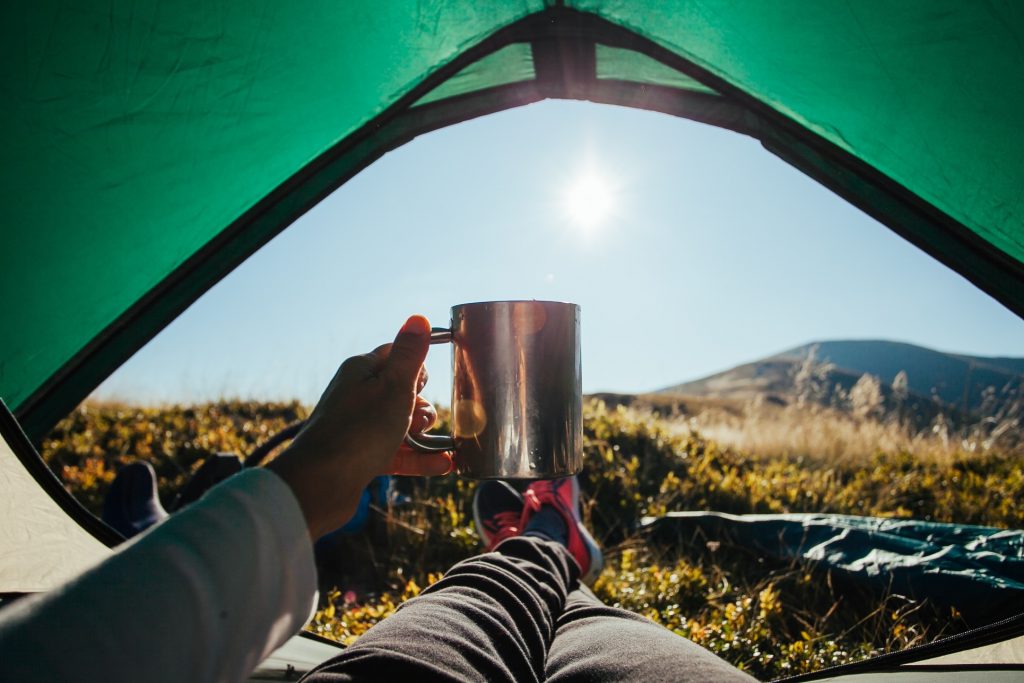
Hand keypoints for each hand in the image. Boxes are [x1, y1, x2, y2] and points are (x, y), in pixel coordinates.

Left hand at [267, 315, 451, 538]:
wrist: (320, 485)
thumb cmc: (359, 431)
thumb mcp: (393, 387)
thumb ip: (410, 355)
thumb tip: (418, 318)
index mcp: (362, 371)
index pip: (398, 356)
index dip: (418, 369)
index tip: (427, 384)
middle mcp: (358, 395)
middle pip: (403, 393)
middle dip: (422, 407)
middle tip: (418, 421)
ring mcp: (360, 428)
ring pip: (402, 424)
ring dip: (424, 435)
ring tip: (438, 448)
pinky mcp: (362, 457)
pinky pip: (399, 452)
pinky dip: (421, 458)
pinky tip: (445, 464)